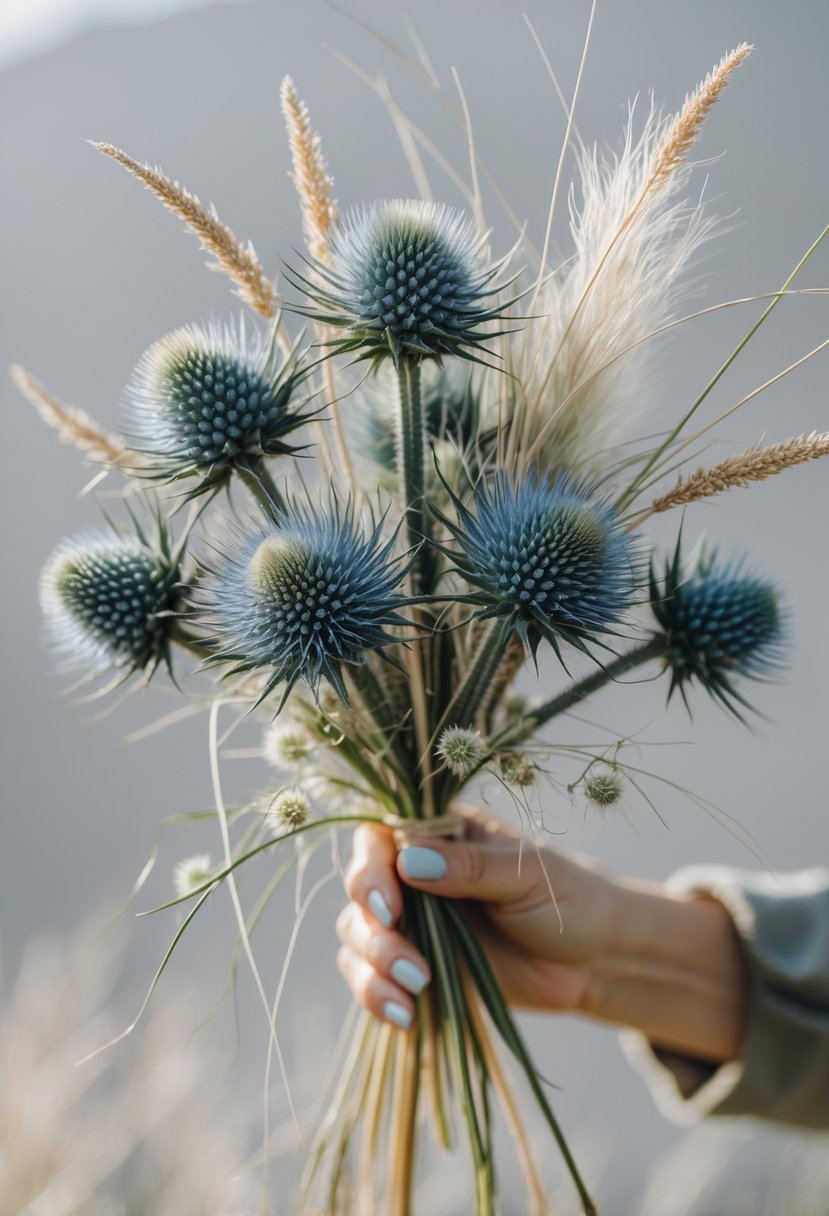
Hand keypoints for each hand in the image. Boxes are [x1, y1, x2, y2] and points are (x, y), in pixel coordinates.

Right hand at [336, 805, 749, 1060]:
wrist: (597, 960)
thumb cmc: (569, 899)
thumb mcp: (528, 875)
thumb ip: (470, 868)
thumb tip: (409, 860)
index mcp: (439, 835)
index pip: (377, 839)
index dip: (370, 870)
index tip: (390, 908)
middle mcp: (414, 875)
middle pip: (359, 894)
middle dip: (374, 933)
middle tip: (412, 967)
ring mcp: (413, 923)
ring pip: (358, 939)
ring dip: (373, 970)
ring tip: (417, 993)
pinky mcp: (416, 968)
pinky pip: (373, 980)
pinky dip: (377, 997)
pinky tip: (405, 1016)